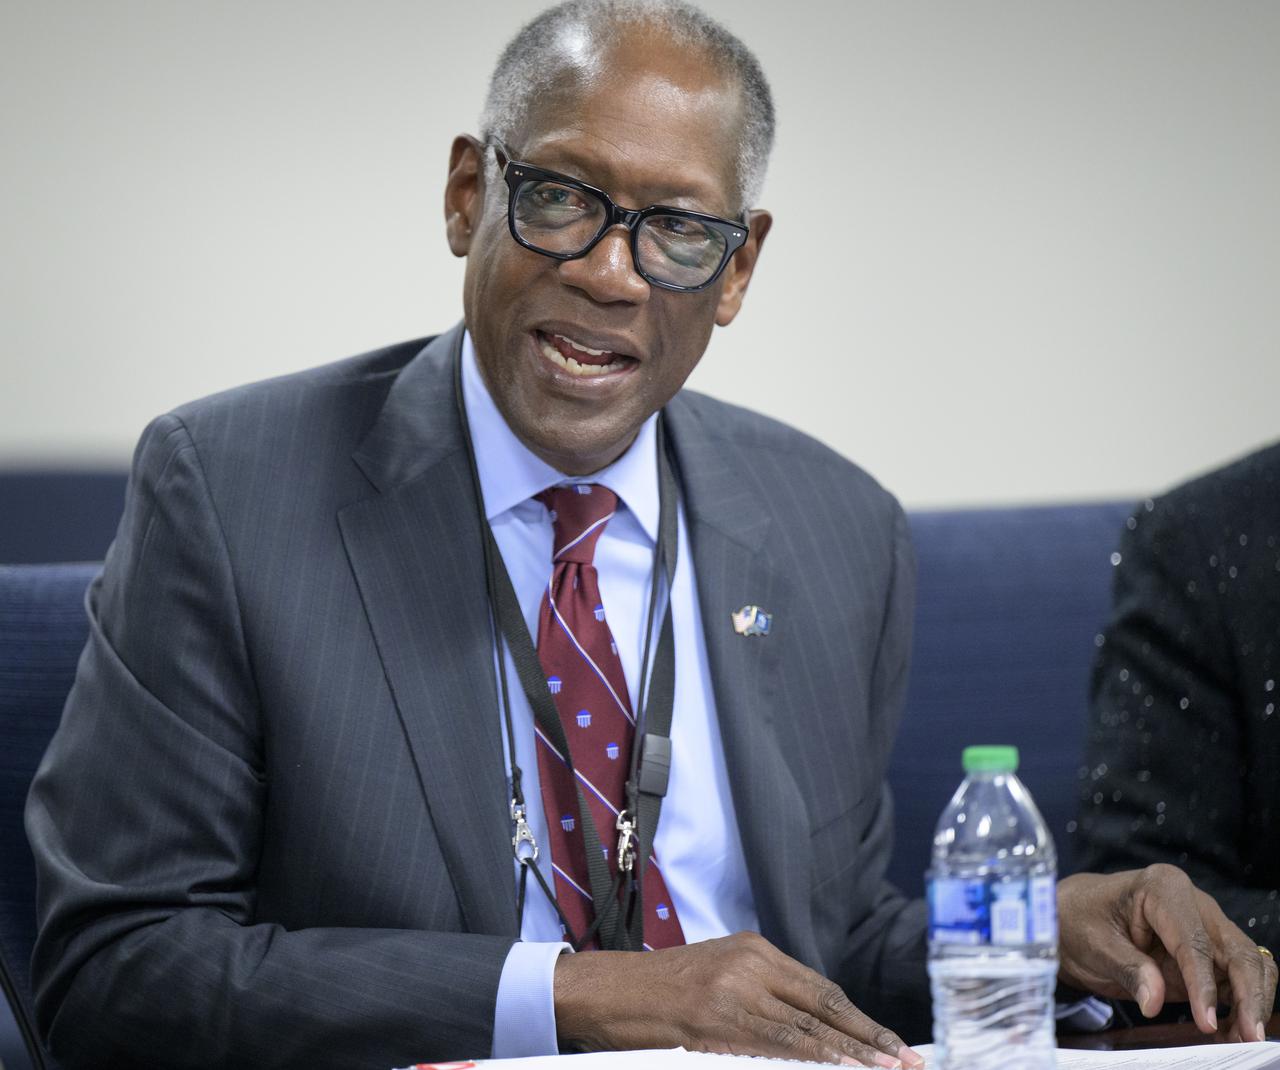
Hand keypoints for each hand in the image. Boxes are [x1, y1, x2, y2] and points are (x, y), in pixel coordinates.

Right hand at [553, 931, 925, 1066]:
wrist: (610, 990)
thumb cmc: (662, 990)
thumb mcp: (719, 975)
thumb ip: (763, 993)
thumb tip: (812, 1028)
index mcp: (755, 949)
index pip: (821, 989)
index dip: (860, 1020)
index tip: (893, 1044)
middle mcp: (751, 963)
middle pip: (824, 1004)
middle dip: (870, 1037)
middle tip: (908, 1061)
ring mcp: (735, 990)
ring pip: (807, 1027)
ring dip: (852, 1053)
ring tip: (886, 1069)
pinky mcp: (717, 1018)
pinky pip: (777, 1041)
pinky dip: (813, 1055)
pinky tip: (839, 1065)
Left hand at [1058, 864, 1277, 1040]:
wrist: (1073, 915)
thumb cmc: (1079, 920)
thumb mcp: (1094, 944)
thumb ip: (1127, 969)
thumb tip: (1154, 1001)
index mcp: (1163, 888)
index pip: (1194, 942)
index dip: (1203, 984)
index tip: (1206, 1022)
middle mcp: (1194, 903)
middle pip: (1237, 950)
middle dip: (1249, 995)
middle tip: (1249, 1037)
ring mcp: (1205, 926)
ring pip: (1249, 963)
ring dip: (1252, 1002)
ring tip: (1243, 1039)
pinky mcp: (1207, 951)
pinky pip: (1237, 976)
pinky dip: (1243, 1003)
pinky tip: (1232, 1031)